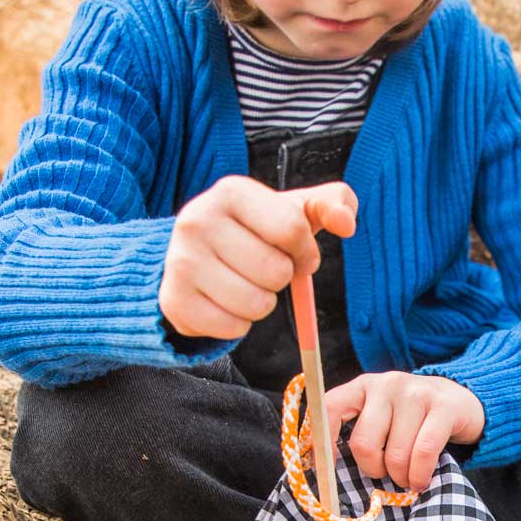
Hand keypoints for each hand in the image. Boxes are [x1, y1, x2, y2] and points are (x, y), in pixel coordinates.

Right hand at [159, 176, 356, 337]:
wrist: (194, 255)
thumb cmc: (256, 230)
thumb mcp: (293, 209)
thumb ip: (332, 204)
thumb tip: (347, 223)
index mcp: (231, 192)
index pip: (291, 228)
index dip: (305, 251)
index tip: (298, 254)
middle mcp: (198, 220)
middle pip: (275, 271)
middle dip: (282, 277)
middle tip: (266, 269)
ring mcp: (181, 261)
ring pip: (256, 304)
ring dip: (264, 303)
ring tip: (247, 284)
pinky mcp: (173, 299)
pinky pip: (233, 328)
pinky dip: (240, 324)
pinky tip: (227, 302)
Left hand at [325, 372, 483, 492]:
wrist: (460, 400)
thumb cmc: (410, 420)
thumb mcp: (380, 418)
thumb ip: (357, 434)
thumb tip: (325, 470)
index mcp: (362, 387)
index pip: (329, 408)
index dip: (323, 443)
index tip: (329, 468)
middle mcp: (386, 384)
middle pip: (364, 443)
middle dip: (374, 470)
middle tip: (386, 473)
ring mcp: (416, 393)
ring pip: (395, 454)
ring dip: (402, 477)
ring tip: (408, 476)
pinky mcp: (444, 407)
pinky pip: (424, 452)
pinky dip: (420, 476)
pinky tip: (422, 480)